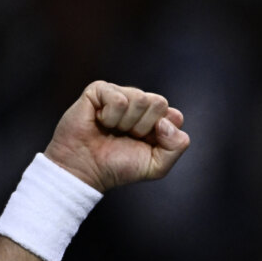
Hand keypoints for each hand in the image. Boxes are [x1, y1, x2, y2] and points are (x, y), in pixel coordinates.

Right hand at [43, 81, 190, 191]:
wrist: (85, 170)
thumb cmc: (118, 167)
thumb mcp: (157, 166)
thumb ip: (177, 146)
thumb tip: (166, 121)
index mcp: (155, 119)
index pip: (175, 116)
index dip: (162, 134)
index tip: (145, 144)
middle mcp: (139, 103)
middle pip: (160, 102)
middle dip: (144, 127)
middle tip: (126, 136)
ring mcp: (119, 94)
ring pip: (141, 99)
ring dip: (126, 123)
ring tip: (112, 130)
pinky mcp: (99, 90)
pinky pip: (119, 99)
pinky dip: (110, 116)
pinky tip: (100, 121)